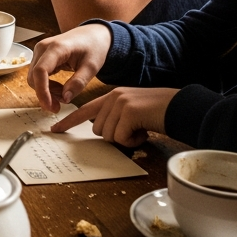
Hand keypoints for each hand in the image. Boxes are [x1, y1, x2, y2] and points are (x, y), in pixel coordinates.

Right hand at [26, 23, 112, 112]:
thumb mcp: (92, 67)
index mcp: (57, 47)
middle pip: (34, 77)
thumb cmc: (94, 47)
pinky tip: (60, 88)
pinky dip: (46, 85)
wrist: (92, 35)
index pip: (40, 71)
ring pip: (34, 78)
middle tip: (61, 105)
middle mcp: (43, 47)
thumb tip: (65, 98)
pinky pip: (37, 75)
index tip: (50, 106)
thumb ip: (78, 83)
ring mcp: (40, 51)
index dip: (42, 91)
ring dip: (46, 91)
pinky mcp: (41, 56)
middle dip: (45, 94)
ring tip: (64, 95)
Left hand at [49, 87, 177, 147]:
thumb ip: (116, 118)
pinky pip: (121, 138)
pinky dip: (133, 140)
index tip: (55, 130)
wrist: (181, 107)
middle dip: (115, 136)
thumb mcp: (133, 112)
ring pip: (108, 135)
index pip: (84, 110)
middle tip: (134, 130)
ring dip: (125, 139)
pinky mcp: (129, 111)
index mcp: (112, 96)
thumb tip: (105, 132)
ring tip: (141, 129)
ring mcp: (120, 103)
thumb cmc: (159, 113)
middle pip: (98, 130)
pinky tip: (145, 131)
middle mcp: (113, 97)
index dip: (69, 121)